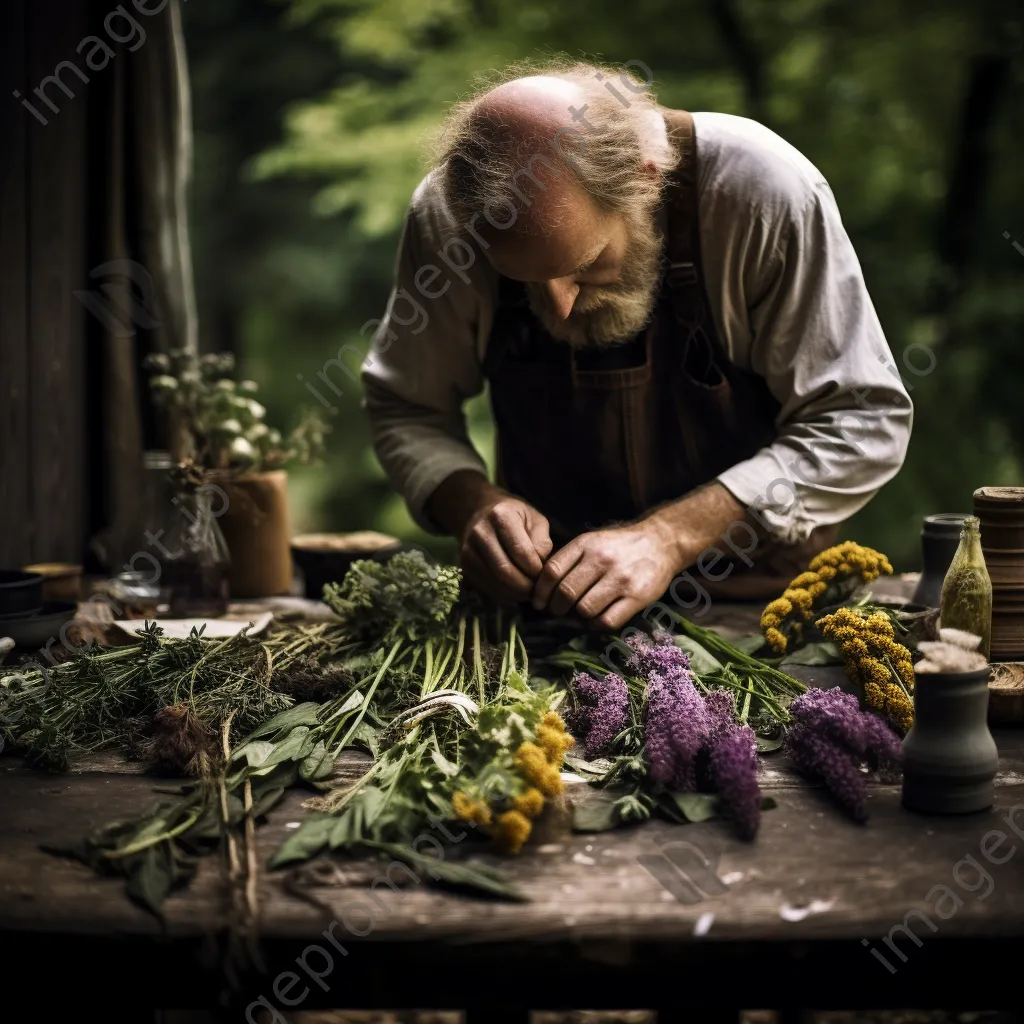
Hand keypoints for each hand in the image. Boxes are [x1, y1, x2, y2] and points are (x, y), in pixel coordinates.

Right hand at [460, 495, 552, 602]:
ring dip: (514, 593)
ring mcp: (468, 550)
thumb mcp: (536, 520)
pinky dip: (502, 595)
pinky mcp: (464, 565)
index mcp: (501, 516)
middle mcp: (480, 532)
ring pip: (494, 582)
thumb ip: (543, 542)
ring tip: (527, 592)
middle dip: (524, 586)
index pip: (520, 551)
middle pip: (504, 570)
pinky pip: (485, 587)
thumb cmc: (515, 517)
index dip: (535, 569)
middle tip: (537, 590)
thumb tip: (541, 568)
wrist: (481, 512)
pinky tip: (514, 592)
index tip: (544, 575)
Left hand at [531, 519, 684, 629]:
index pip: (551, 571)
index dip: (540, 591)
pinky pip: (607, 621)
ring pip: (584, 609)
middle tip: (557, 612)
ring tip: (579, 614)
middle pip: (565, 592)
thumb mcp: (592, 541)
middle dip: (556, 608)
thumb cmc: (619, 546)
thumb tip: (541, 586)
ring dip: (577, 617)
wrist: (661, 543)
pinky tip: (595, 620)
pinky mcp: (637, 598)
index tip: (539, 602)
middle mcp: (602, 560)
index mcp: (586, 544)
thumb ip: (569, 559)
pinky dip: (596, 626)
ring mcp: (621, 579)